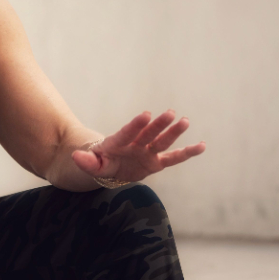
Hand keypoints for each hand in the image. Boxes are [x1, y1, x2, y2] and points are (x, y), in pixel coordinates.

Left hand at [70, 110, 204, 184]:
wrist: (106, 166)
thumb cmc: (98, 162)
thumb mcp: (89, 164)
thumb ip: (86, 161)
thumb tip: (76, 156)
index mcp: (117, 143)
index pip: (126, 133)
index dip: (135, 125)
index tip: (145, 114)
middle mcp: (135, 144)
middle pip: (148, 134)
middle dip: (158, 125)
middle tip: (170, 113)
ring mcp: (147, 152)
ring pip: (161, 142)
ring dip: (173, 132)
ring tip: (185, 121)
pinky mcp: (155, 162)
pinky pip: (173, 158)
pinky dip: (187, 153)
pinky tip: (202, 146)